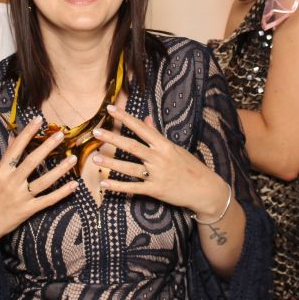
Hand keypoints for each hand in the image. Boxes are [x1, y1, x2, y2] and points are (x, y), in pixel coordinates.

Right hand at [0, 115, 78, 252]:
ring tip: (73, 159)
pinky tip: (73, 185)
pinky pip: (48, 200)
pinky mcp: (27, 210)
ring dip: (60, 170)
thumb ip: (6, 157)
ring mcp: (20, 197)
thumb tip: (13, 136)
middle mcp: (11, 182)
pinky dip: (61, 193)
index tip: (38, 120)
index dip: (27, 133)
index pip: (16, 148)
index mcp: (1, 172)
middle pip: (32, 162)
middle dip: (47, 147)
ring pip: (44, 181)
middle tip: (60, 135)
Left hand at [92, 105, 227, 218]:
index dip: (125, 118)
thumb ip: (157, 134)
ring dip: (111, 164)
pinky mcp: (155, 190)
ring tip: (94, 159)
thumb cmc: (190, 166)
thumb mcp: (175, 148)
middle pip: (131, 146)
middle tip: (95, 132)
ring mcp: (156, 175)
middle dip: (112, 139)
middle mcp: (159, 158)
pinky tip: (104, 184)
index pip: (140, 128)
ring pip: (129, 168)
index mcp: (164, 145)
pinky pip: (133, 188)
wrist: (204, 189)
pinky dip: (118, 187)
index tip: (111, 108)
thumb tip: (145, 118)